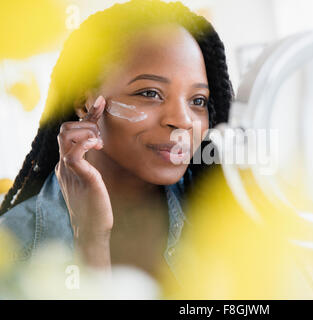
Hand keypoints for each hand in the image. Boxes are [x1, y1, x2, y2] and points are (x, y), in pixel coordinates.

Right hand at [55, 96, 111, 269]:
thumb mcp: (93, 178)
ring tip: (100, 143)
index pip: (71, 131)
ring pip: (66, 135)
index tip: (102, 102)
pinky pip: (74, 153)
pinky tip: (98, 146)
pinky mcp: (79, 177)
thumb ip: (91, 161)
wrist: (92, 230)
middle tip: (101, 138)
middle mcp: (64, 164)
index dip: (87, 115)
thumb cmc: (96, 206)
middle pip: (64, 129)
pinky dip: (86, 142)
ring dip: (87, 131)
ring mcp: (69, 170)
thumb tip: (99, 145)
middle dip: (86, 124)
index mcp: (67, 163)